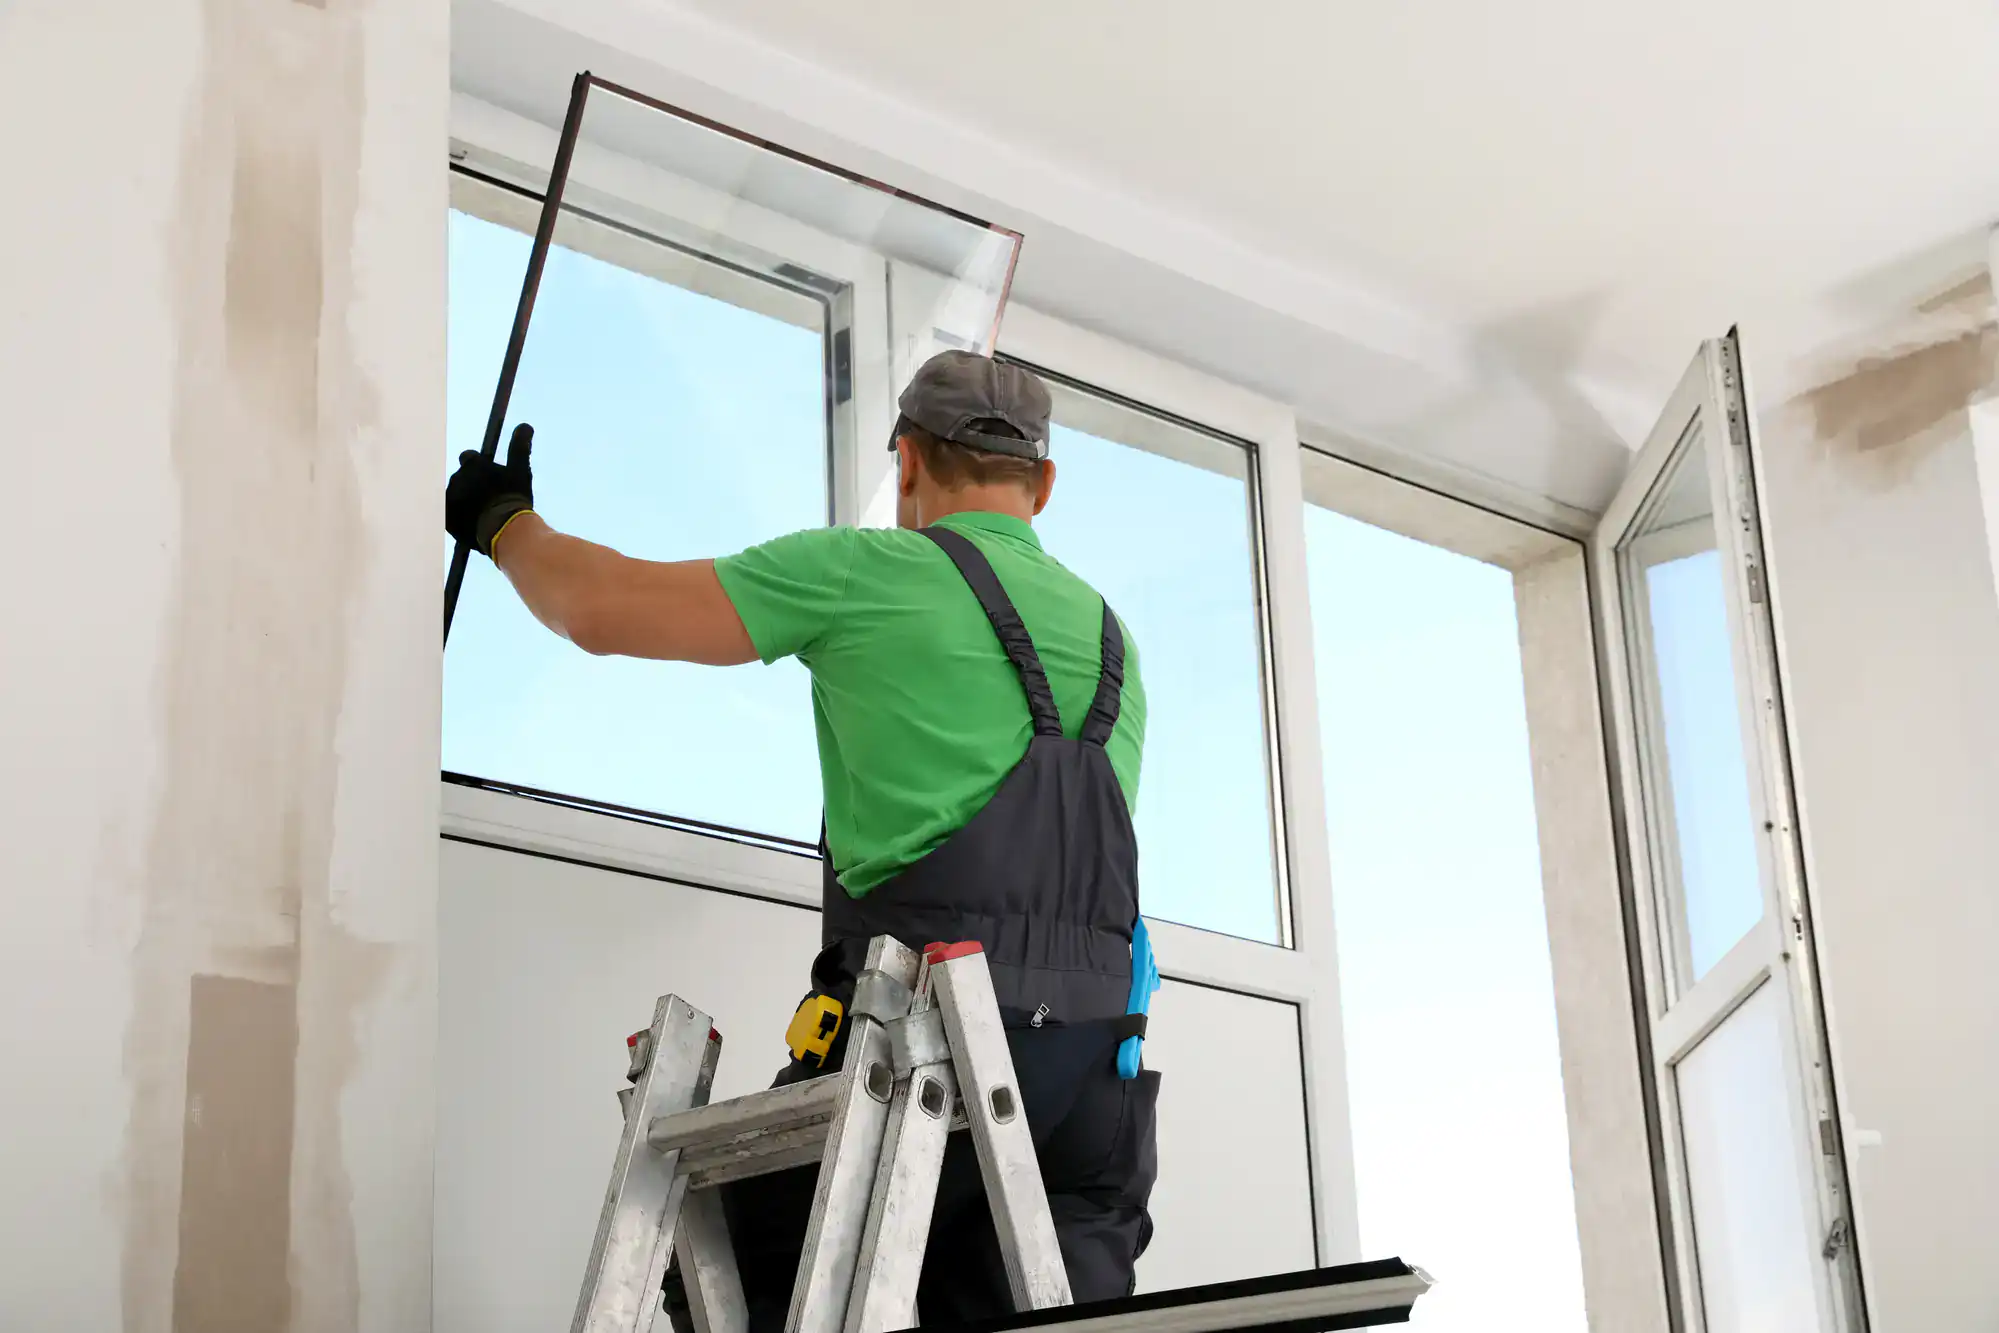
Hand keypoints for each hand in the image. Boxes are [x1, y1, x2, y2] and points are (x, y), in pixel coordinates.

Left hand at [446, 423, 535, 557]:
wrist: (503, 529)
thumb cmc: (512, 498)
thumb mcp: (520, 470)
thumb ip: (519, 447)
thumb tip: (525, 425)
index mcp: (472, 464)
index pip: (469, 458)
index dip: (479, 467)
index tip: (490, 478)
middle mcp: (457, 477)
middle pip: (463, 478)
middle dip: (472, 485)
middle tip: (490, 499)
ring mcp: (450, 498)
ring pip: (456, 496)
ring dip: (466, 501)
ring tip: (484, 515)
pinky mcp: (447, 518)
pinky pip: (452, 515)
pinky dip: (461, 518)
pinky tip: (474, 524)